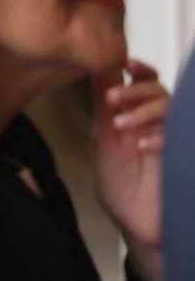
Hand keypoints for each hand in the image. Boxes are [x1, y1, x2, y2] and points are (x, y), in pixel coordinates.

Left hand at [92, 58, 167, 276]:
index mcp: (142, 112)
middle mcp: (161, 122)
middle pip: (160, 91)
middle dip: (135, 90)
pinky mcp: (184, 156)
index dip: (140, 69)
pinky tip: (144, 145)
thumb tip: (96, 64)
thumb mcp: (105, 133)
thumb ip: (105, 100)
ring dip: (144, 112)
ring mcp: (175, 138)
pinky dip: (161, 138)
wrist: (132, 217)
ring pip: (171, 110)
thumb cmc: (119, 177)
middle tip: (112, 99)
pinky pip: (181, 138)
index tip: (126, 63)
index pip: (149, 81)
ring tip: (121, 125)